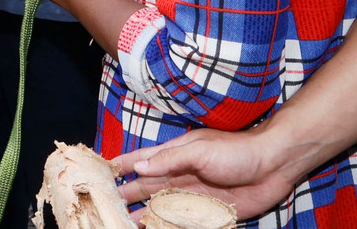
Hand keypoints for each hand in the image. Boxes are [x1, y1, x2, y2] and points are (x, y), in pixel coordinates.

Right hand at [115, 126, 293, 220]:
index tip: (99, 171)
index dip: (120, 165)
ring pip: (160, 208)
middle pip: (145, 188)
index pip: (140, 160)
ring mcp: (192, 196)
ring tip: (123, 223)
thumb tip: (137, 167)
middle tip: (104, 205)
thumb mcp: (198, 150)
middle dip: (125, 195)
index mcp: (173, 156)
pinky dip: (166, 227)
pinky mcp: (208, 215)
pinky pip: (182, 223)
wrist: (273, 166)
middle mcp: (178, 176)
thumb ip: (168, 159)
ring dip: (143, 214)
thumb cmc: (234, 151)